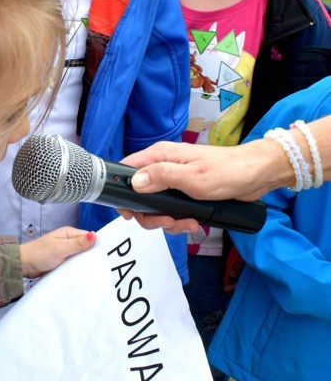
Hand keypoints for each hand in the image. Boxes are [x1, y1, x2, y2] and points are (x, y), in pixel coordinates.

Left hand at [20, 227, 95, 278]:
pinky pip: (72, 263)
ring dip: (82, 262)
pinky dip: (75, 267)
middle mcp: (67, 241)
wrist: (23, 265)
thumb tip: (95, 235)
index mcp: (68, 233)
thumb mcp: (61, 248)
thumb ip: (78, 243)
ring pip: (79, 256)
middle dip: (89, 255)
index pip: (87, 237)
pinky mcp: (60, 260)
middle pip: (84, 247)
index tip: (102, 255)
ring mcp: (64, 251)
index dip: (95, 245)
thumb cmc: (40, 254)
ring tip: (90, 271)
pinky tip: (79, 273)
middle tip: (97, 265)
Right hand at [118, 139, 279, 233]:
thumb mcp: (193, 177)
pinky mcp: (185, 193)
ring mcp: (174, 181)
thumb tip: (135, 182)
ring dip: (168, 221)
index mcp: (161, 156)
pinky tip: (193, 222)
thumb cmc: (228, 171)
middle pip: (139, 195)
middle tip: (168, 222)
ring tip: (187, 223)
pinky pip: (172, 211)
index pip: (127, 170)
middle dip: (151, 215)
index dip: (123, 192)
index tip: (131, 212)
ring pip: (156, 207)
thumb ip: (162, 177)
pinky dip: (179, 221)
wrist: (257, 175)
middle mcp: (164, 167)